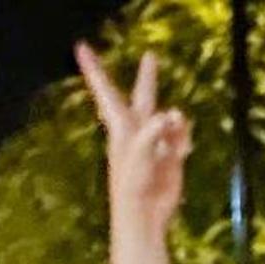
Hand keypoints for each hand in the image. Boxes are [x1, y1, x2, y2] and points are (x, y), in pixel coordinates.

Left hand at [77, 43, 189, 235]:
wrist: (145, 215)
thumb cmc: (132, 186)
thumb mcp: (138, 154)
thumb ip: (152, 131)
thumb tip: (171, 116)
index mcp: (120, 127)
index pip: (106, 91)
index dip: (93, 69)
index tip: (80, 47)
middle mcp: (138, 131)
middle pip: (144, 96)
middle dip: (148, 76)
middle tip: (150, 55)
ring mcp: (157, 142)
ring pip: (170, 117)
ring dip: (176, 120)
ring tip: (175, 124)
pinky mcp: (172, 154)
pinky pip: (183, 135)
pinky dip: (184, 138)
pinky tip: (181, 151)